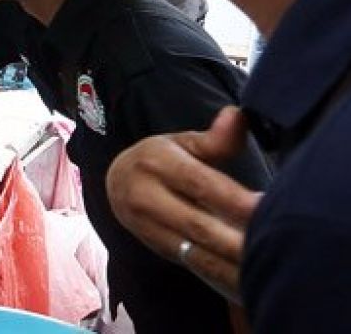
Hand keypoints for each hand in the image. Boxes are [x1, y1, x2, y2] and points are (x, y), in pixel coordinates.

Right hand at [107, 106, 260, 301]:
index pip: (200, 184)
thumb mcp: (182, 142)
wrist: (116, 183)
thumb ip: (214, 138)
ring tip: (262, 263)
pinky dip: (221, 272)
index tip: (266, 209)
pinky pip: (193, 265)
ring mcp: (148, 227)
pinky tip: (245, 275)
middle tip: (273, 244)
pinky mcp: (157, 248)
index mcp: (157, 163)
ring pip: (195, 251)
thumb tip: (237, 116)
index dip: (234, 199)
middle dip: (237, 239)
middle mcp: (146, 197)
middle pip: (198, 224)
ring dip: (231, 262)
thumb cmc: (160, 159)